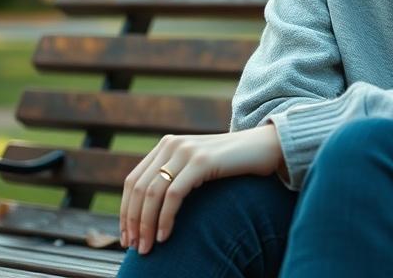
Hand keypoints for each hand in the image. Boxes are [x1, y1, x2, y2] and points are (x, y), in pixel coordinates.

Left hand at [120, 124, 282, 254]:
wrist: (266, 146)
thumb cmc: (234, 164)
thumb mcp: (198, 168)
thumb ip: (176, 177)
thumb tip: (149, 213)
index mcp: (166, 145)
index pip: (132, 181)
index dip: (126, 211)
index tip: (126, 236)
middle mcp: (172, 144)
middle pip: (138, 188)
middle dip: (132, 221)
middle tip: (134, 246)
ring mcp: (186, 150)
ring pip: (152, 193)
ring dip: (146, 225)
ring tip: (147, 247)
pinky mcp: (201, 161)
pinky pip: (173, 195)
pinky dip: (164, 218)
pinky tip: (165, 236)